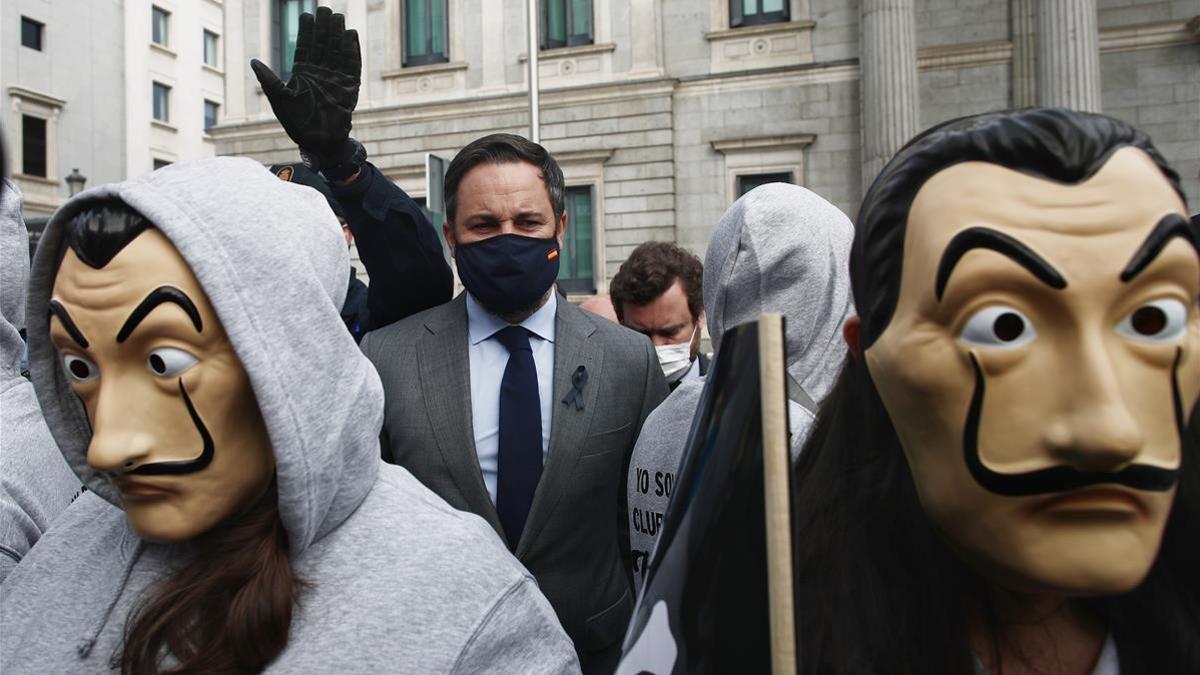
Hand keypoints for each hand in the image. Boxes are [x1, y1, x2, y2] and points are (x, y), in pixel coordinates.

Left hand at [250, 6, 360, 158]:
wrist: (319, 142)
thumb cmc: (297, 124)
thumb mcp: (279, 100)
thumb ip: (269, 80)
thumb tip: (254, 61)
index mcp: (303, 74)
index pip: (305, 47)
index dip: (306, 31)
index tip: (305, 14)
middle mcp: (320, 73)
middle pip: (323, 45)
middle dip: (323, 27)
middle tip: (324, 9)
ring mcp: (336, 79)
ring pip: (338, 51)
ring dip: (337, 34)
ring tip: (337, 17)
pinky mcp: (350, 87)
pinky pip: (352, 65)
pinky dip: (352, 50)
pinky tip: (350, 35)